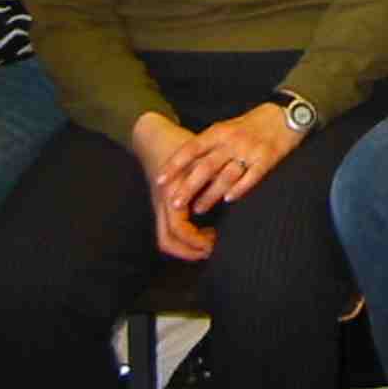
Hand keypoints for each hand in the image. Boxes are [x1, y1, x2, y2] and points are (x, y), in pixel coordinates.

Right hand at [131, 114, 211, 260]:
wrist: (155, 137)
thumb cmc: (180, 145)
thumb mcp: (200, 159)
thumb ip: (213, 177)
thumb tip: (232, 195)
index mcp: (170, 195)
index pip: (178, 230)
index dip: (196, 241)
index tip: (214, 243)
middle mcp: (162, 204)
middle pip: (167, 241)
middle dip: (188, 251)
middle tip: (210, 249)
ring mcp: (159, 206)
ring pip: (166, 237)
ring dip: (185, 245)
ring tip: (209, 240)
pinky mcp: (162, 205)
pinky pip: (168, 228)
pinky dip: (184, 235)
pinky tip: (203, 229)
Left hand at [154, 103, 303, 217]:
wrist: (286, 114)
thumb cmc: (253, 124)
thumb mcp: (228, 128)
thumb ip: (210, 145)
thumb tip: (186, 167)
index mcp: (220, 131)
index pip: (192, 148)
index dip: (175, 165)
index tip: (160, 180)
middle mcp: (232, 140)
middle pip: (206, 166)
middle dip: (188, 186)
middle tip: (174, 203)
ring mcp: (250, 150)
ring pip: (226, 175)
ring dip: (211, 194)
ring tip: (198, 209)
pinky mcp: (267, 158)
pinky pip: (251, 176)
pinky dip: (239, 188)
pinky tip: (229, 200)